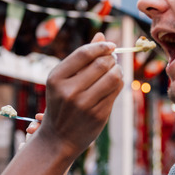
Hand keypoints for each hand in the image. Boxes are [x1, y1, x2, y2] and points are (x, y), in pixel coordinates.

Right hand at [35, 33, 122, 159]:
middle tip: (112, 60)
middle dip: (112, 58)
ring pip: (113, 77)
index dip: (101, 46)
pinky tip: (114, 84)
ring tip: (115, 71)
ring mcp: (84, 104)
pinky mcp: (98, 115)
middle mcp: (69, 91)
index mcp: (56, 78)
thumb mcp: (63, 80)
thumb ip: (82, 58)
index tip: (110, 45)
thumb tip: (101, 35)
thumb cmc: (61, 103)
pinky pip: (116, 91)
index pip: (84, 53)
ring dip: (118, 70)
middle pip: (102, 63)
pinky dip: (119, 83)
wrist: (58, 138)